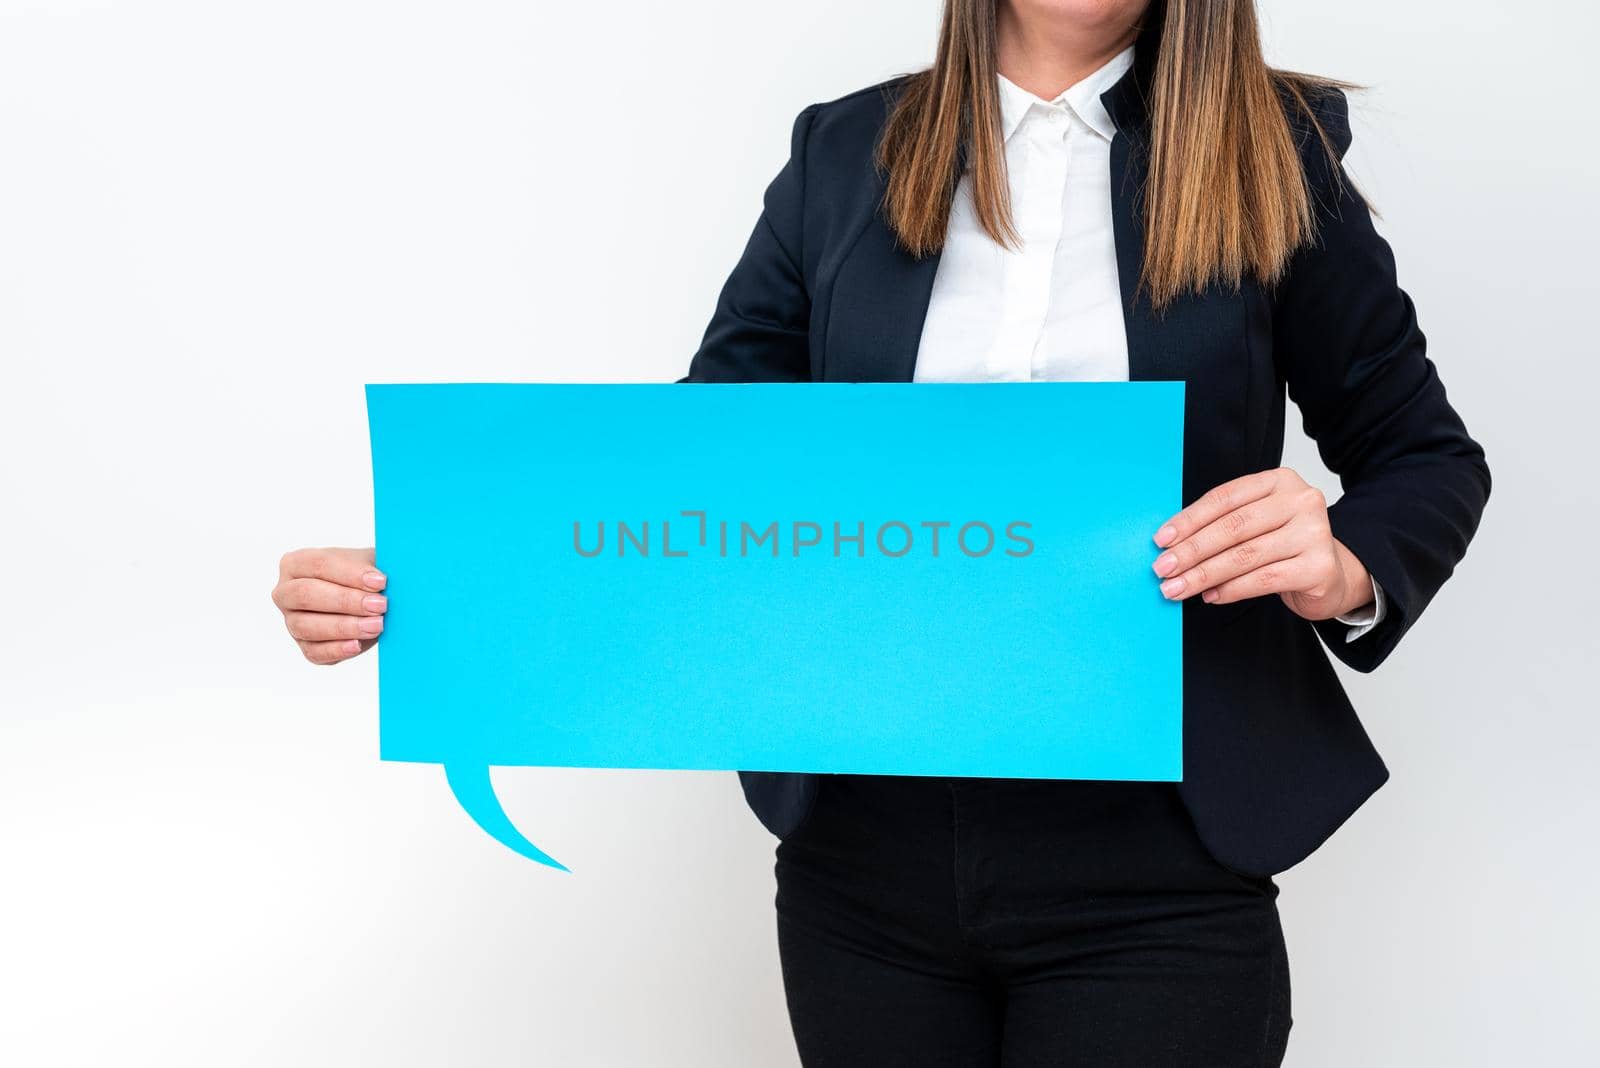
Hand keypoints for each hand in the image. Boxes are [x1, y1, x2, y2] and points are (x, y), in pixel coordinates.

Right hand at [272, 547, 386, 663]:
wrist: (369, 599)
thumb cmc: (363, 576)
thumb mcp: (368, 562)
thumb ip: (371, 565)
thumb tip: (381, 577)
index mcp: (296, 564)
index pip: (318, 565)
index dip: (350, 574)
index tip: (381, 582)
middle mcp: (286, 593)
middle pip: (306, 595)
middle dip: (346, 601)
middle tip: (380, 605)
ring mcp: (292, 622)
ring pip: (307, 626)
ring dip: (345, 626)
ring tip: (377, 625)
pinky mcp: (306, 647)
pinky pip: (315, 652)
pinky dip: (337, 650)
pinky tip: (357, 645)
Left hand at [1150, 468, 1373, 621]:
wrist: (1330, 574)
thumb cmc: (1284, 545)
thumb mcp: (1257, 522)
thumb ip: (1222, 524)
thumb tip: (1171, 543)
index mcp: (1279, 481)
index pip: (1225, 498)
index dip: (1189, 519)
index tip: (1162, 539)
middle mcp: (1300, 501)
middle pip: (1232, 527)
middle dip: (1191, 550)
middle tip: (1162, 568)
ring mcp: (1314, 533)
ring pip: (1244, 555)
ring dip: (1203, 574)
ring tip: (1177, 588)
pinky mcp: (1318, 567)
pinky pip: (1263, 580)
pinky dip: (1231, 589)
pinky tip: (1210, 595)